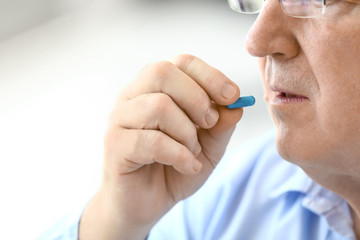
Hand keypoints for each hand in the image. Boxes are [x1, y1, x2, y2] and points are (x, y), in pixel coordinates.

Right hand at [79, 54, 243, 239]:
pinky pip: (152, 140)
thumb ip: (221, 125)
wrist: (145, 204)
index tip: (232, 96)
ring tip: (192, 151)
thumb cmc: (174, 169)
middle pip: (163, 72)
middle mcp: (133, 97)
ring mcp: (119, 119)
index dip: (210, 75)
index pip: (181, 62)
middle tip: (209, 124)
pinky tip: (187, 166)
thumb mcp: (208, 147)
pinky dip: (179, 155)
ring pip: (158, 105)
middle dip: (197, 98)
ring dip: (187, 132)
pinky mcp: (115, 145)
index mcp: (155, 89)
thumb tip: (236, 106)